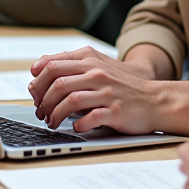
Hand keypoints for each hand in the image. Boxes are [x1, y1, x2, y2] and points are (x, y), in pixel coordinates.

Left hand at [28, 48, 163, 133]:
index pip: (52, 65)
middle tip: (40, 112)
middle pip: (57, 84)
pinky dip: (78, 125)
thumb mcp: (98, 66)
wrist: (155, 100)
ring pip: (70, 101)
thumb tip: (38, 67)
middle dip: (43, 101)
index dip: (37, 81)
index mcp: (90, 60)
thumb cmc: (122, 85)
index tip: (34, 94)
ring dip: (55, 115)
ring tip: (52, 122)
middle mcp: (97, 74)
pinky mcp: (116, 111)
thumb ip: (72, 63)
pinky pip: (90, 118)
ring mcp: (107, 92)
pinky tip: (75, 127)